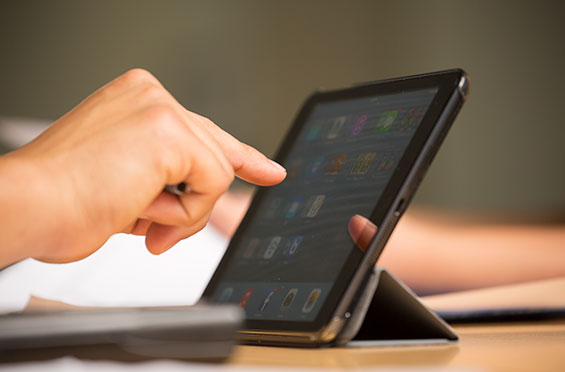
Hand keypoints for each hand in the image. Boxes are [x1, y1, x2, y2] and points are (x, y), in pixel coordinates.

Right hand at [0, 69, 285, 265]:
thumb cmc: (62, 200)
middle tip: (155, 223)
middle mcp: (150, 95)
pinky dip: (183, 215)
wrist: (27, 207)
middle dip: (196, 203)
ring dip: (181, 213)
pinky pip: (212, 185)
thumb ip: (170, 179)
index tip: (268, 169)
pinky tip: (141, 209)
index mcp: (137, 101)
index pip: (202, 130)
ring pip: (216, 174)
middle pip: (215, 155)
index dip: (242, 156)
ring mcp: (160, 108)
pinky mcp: (169, 132)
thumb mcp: (126, 181)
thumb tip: (205, 195)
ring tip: (134, 213)